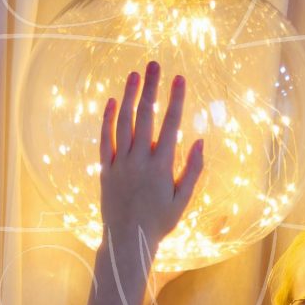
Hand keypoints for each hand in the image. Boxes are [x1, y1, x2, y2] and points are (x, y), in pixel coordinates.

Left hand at [99, 60, 203, 246]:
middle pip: (145, 116)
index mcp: (162, 166)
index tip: (180, 79)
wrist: (127, 240)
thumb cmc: (159, 222)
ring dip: (129, 96)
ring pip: (124, 122)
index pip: (171, 125)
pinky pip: (105, 139)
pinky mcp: (105, 169)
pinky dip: (108, 119)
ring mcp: (120, 163)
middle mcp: (140, 160)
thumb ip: (192, 170)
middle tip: (155, 65)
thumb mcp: (182, 199)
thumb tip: (200, 142)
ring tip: (135, 75)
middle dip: (151, 88)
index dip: (176, 100)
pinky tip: (112, 101)